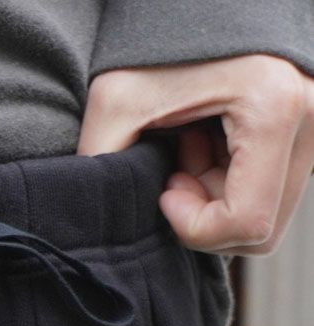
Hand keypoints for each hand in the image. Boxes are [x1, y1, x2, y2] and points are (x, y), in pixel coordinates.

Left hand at [77, 54, 313, 255]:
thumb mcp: (116, 101)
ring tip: (188, 146)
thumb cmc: (154, 37)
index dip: (195, 228)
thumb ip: (102, 166)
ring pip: (270, 210)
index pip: (248, 223)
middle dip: (208, 215)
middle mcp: (313, 113)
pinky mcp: (311, 121)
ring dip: (219, 196)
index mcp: (274, 107)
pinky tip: (207, 140)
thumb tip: (94, 226)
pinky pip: (273, 184)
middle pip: (263, 227)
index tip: (164, 191)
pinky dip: (234, 179)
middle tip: (173, 168)